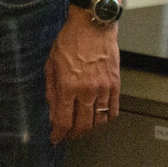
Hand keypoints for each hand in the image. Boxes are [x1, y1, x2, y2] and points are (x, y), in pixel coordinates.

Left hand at [47, 9, 119, 142]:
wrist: (92, 27)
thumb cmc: (69, 42)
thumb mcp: (51, 64)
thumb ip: (52, 91)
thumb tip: (52, 113)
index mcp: (68, 86)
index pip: (64, 120)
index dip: (59, 134)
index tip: (55, 139)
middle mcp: (87, 91)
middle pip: (83, 125)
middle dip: (74, 134)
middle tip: (68, 134)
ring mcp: (104, 89)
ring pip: (99, 121)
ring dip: (89, 129)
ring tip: (81, 128)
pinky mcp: (116, 85)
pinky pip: (113, 110)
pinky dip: (105, 120)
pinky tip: (98, 119)